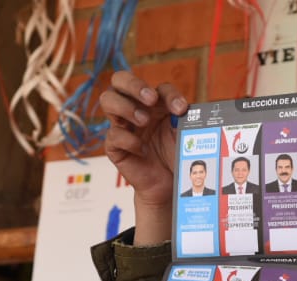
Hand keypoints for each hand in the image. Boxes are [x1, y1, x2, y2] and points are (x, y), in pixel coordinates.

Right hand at [100, 72, 188, 244]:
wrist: (169, 184)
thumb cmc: (176, 156)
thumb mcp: (183, 134)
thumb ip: (185, 118)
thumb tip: (189, 108)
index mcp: (153, 103)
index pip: (158, 88)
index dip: (169, 94)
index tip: (181, 109)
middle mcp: (134, 109)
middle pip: (120, 80)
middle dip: (134, 85)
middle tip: (151, 100)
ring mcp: (122, 126)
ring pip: (107, 100)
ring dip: (126, 107)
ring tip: (144, 121)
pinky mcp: (114, 146)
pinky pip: (113, 135)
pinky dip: (128, 140)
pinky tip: (142, 150)